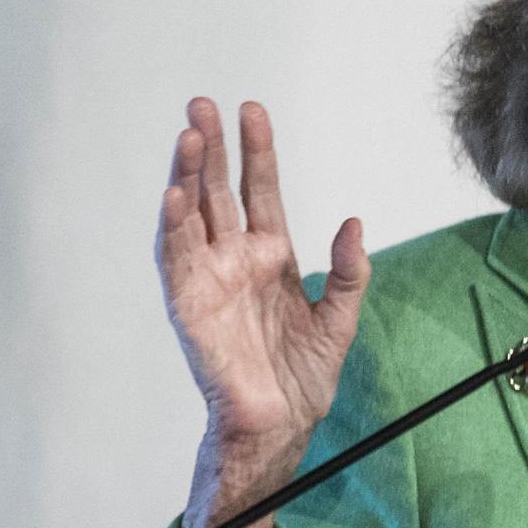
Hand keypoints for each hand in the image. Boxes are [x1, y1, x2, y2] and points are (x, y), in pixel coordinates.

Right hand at [157, 98, 369, 452]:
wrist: (281, 423)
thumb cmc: (304, 376)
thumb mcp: (340, 316)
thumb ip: (349, 269)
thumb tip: (354, 223)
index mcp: (271, 256)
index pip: (260, 190)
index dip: (257, 151)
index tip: (253, 111)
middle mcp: (236, 260)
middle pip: (218, 192)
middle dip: (212, 148)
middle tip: (203, 105)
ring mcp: (210, 279)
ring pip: (192, 216)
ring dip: (186, 176)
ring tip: (188, 135)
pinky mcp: (190, 305)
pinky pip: (177, 259)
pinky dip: (174, 226)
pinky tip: (174, 194)